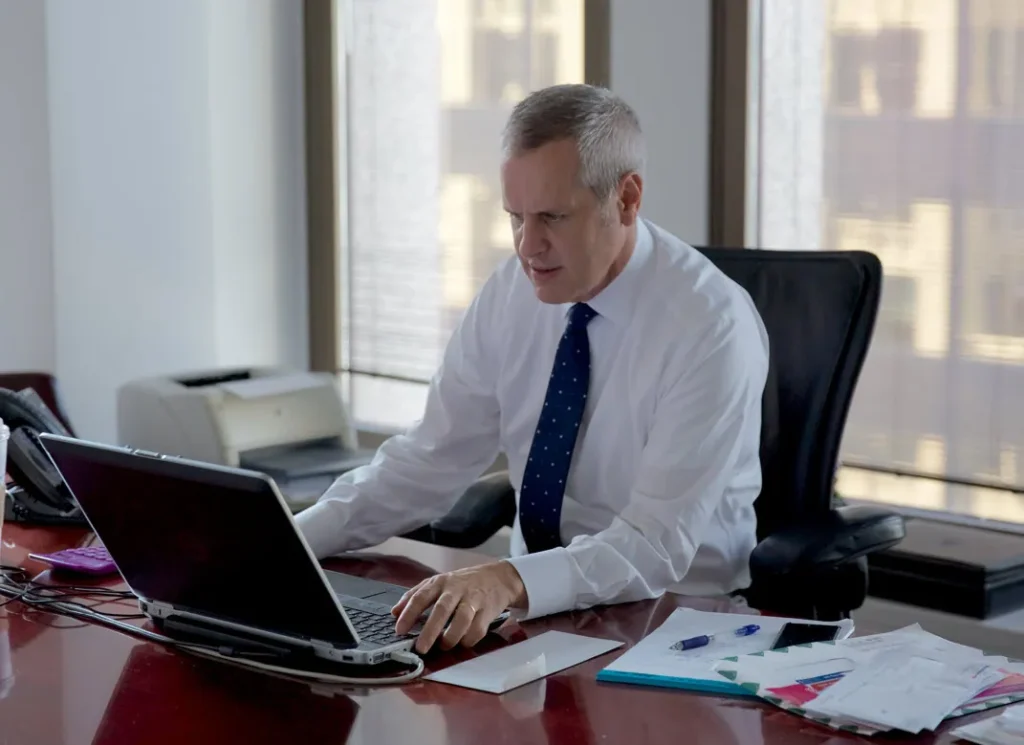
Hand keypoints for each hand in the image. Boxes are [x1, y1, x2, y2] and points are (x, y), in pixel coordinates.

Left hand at [392, 561, 525, 653]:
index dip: (409, 613)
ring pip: (463, 618)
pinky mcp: (488, 610)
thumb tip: (394, 612)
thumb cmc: (463, 583)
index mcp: (440, 582)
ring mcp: (473, 599)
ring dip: (451, 636)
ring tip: (444, 646)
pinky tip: (462, 643)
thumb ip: (415, 595)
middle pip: (442, 609)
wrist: (498, 578)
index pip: (421, 596)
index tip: (399, 630)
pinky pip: (478, 628)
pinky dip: (469, 639)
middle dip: (430, 630)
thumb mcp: (438, 583)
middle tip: (421, 648)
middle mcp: (456, 589)